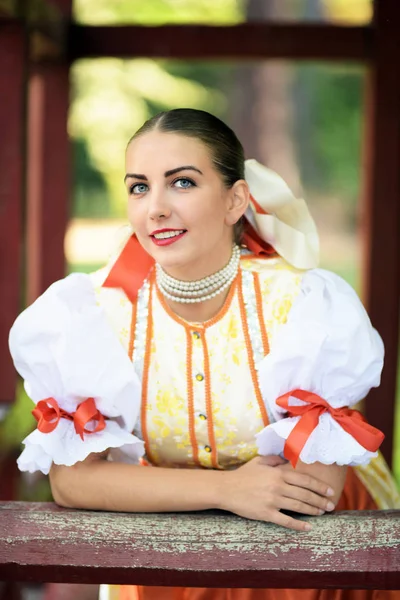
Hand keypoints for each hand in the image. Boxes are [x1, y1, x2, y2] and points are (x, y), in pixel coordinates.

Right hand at [218, 455, 334, 530]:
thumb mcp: (259, 462)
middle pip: (305, 494)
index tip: (330, 491)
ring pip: (299, 507)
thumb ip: (275, 459)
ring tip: (322, 513)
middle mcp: (278, 487)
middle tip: (331, 505)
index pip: (304, 480)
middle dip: (320, 500)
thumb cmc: (243, 475)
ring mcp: (273, 501)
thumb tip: (288, 459)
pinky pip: (286, 521)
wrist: (226, 489)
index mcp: (278, 473)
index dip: (319, 486)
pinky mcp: (266, 514)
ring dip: (313, 511)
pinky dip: (299, 525)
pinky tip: (308, 527)